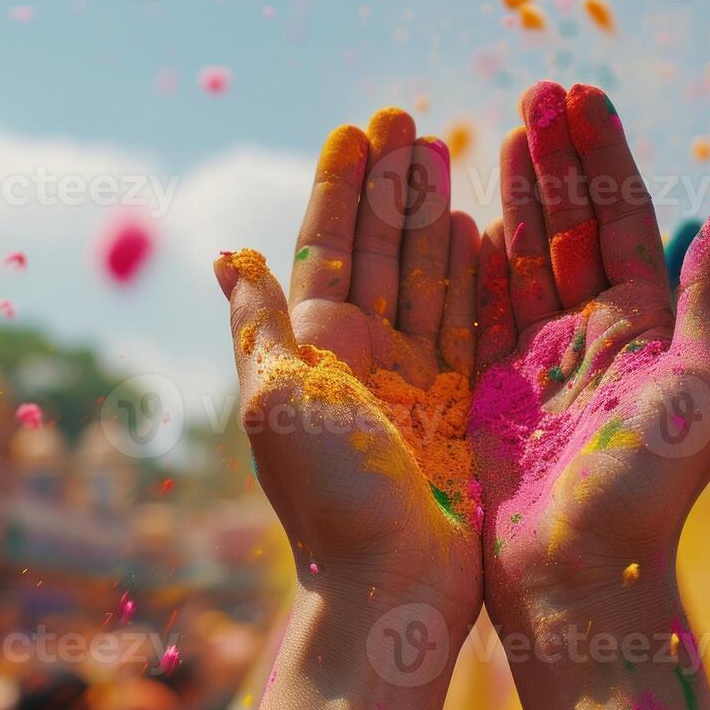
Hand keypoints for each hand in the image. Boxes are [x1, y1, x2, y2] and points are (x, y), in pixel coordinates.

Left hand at [216, 108, 482, 637]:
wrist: (391, 588)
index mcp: (314, 351)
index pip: (326, 250)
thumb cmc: (330, 497)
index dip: (340, 189)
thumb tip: (226, 257)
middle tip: (410, 121)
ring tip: (448, 158)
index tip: (357, 130)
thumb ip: (260, 326)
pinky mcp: (460, 410)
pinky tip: (483, 234)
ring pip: (427, 283)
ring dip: (433, 220)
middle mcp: (362, 362)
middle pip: (379, 255)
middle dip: (392, 188)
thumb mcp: (276, 402)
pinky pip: (471, 328)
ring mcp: (414, 385)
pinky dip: (477, 280)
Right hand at [470, 81, 709, 614]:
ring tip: (506, 131)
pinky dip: (476, 260)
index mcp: (647, 330)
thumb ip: (708, 301)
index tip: (583, 98)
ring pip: (528, 258)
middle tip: (538, 94)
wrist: (576, 578)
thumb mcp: (698, 393)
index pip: (624, 220)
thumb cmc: (644, 494)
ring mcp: (541, 361)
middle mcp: (596, 337)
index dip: (606, 157)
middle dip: (559, 159)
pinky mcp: (492, 389)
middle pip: (574, 226)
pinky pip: (482, 308)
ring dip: (519, 195)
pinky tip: (468, 214)